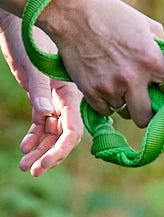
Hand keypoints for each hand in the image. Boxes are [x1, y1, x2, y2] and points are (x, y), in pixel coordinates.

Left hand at [0, 12, 82, 175]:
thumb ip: (39, 92)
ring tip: (25, 166)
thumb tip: (44, 117)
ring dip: (39, 151)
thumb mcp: (33, 68)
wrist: (20, 27)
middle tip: (33, 171)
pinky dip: (33, 137)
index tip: (46, 163)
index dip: (61, 150)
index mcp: (72, 97)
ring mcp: (54, 103)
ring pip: (51, 135)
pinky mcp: (42, 101)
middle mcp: (67, 104)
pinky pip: (41, 126)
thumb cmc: (30, 42)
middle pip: (62, 138)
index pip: (72, 132)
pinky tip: (24, 147)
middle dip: (48, 156)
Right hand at [36, 0, 163, 126]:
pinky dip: (107, 103)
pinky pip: (105, 111)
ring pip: (125, 113)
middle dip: (147, 111)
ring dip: (126, 103)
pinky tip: (106, 87)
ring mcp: (110, 87)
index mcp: (150, 61)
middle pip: (147, 116)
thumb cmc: (113, 16)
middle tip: (144, 102)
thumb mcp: (148, 26)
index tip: (161, 87)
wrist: (72, 12)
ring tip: (121, 86)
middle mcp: (132, 78)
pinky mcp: (90, 91)